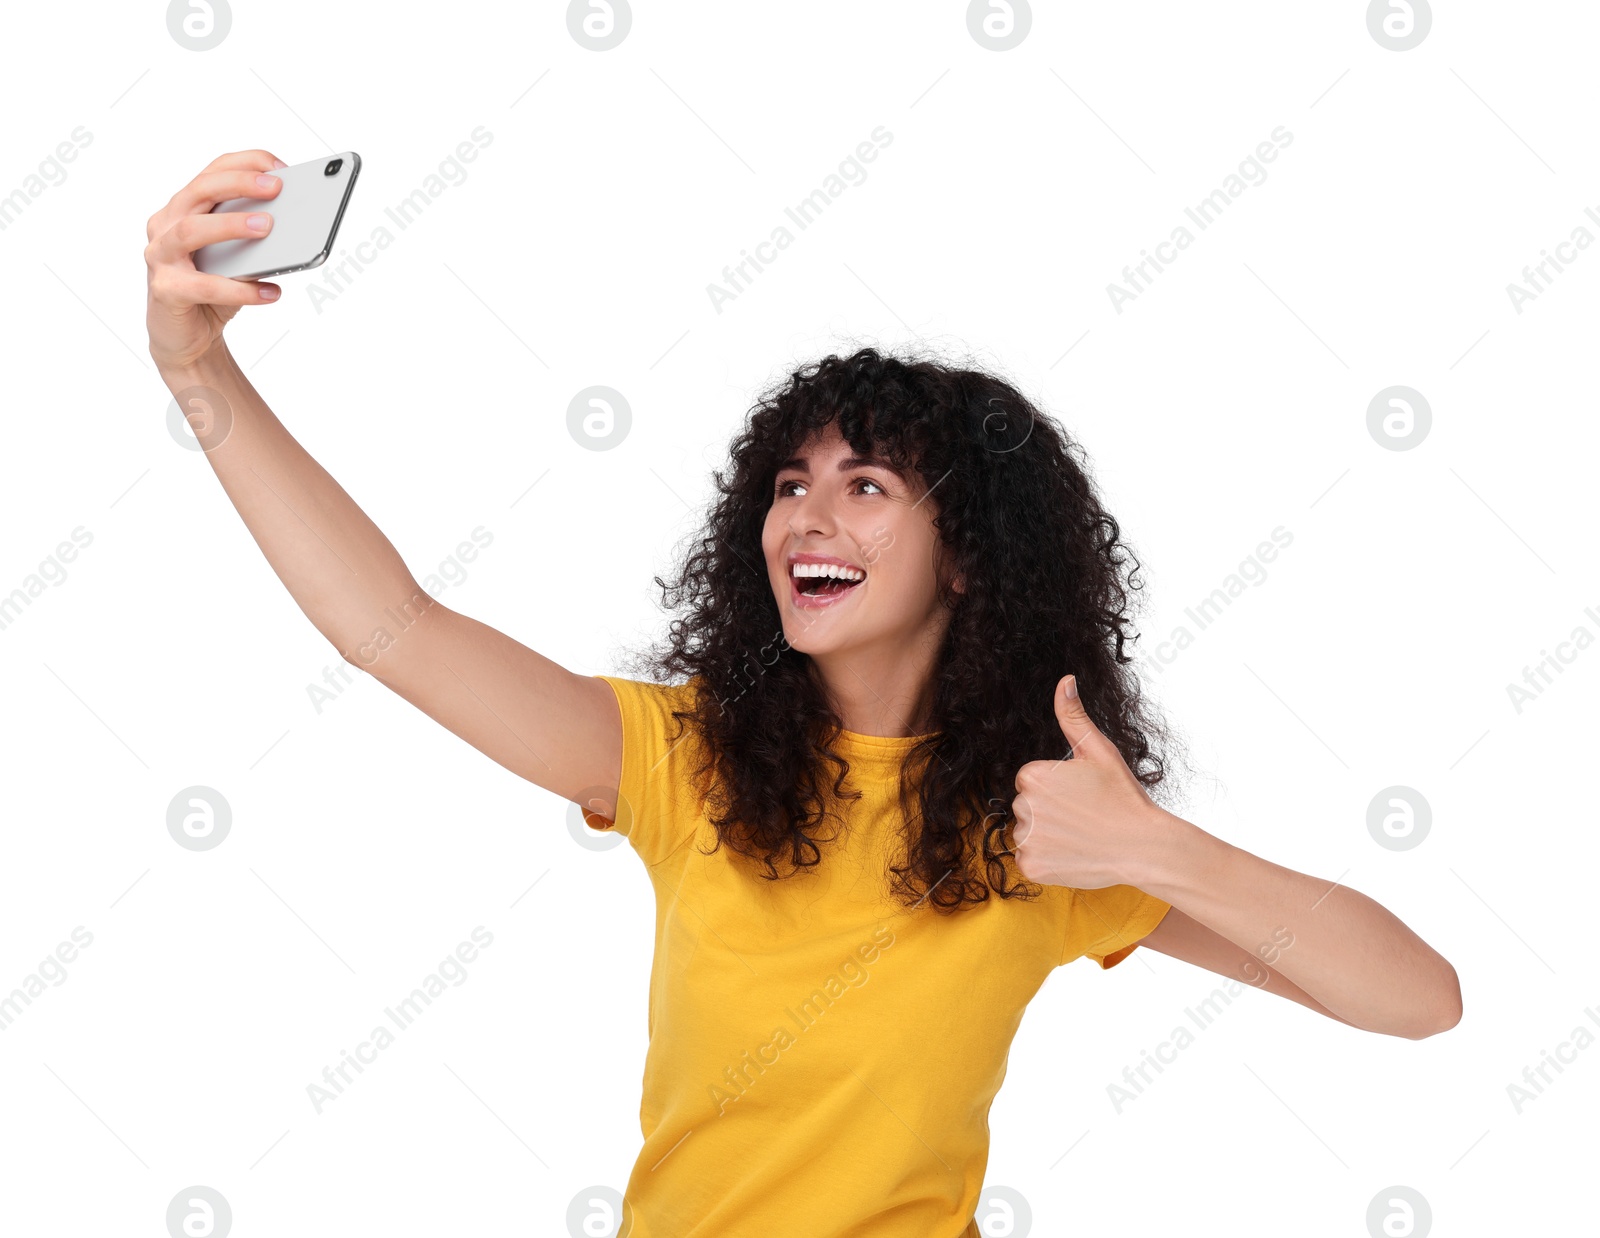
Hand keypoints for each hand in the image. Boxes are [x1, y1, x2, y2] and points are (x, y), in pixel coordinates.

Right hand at [145, 149, 286, 373]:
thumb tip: (295, 225)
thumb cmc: (212, 291)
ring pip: (191, 230)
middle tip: (277, 187)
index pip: (211, 172)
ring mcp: (161, 257)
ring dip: (231, 225)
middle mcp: (165, 226)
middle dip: (239, 183)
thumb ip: (253, 239)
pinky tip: (271, 292)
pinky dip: (240, 289)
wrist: (186, 339)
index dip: (246, 163)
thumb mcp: (237, 259)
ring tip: (269, 227)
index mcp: (183, 209)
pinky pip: (204, 286)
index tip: (281, 168)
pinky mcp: (165, 290)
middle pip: (198, 191)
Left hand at [1009, 674, 1171, 888]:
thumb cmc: (1122, 797)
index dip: (1058, 789)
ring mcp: (1026, 839)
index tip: (1081, 796)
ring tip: (1081, 836)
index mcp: (1032, 777)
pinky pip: (1029, 860)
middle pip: (1027, 807)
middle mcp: (1022, 806)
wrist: (1143, 846)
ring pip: (1028, 834)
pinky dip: (1048, 860)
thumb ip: (1073, 717)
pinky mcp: (1031, 866)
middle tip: (1084, 816)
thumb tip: (1065, 681)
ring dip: (1047, 836)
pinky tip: (1074, 853)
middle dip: (1050, 811)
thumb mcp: (1099, 751)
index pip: (1032, 781)